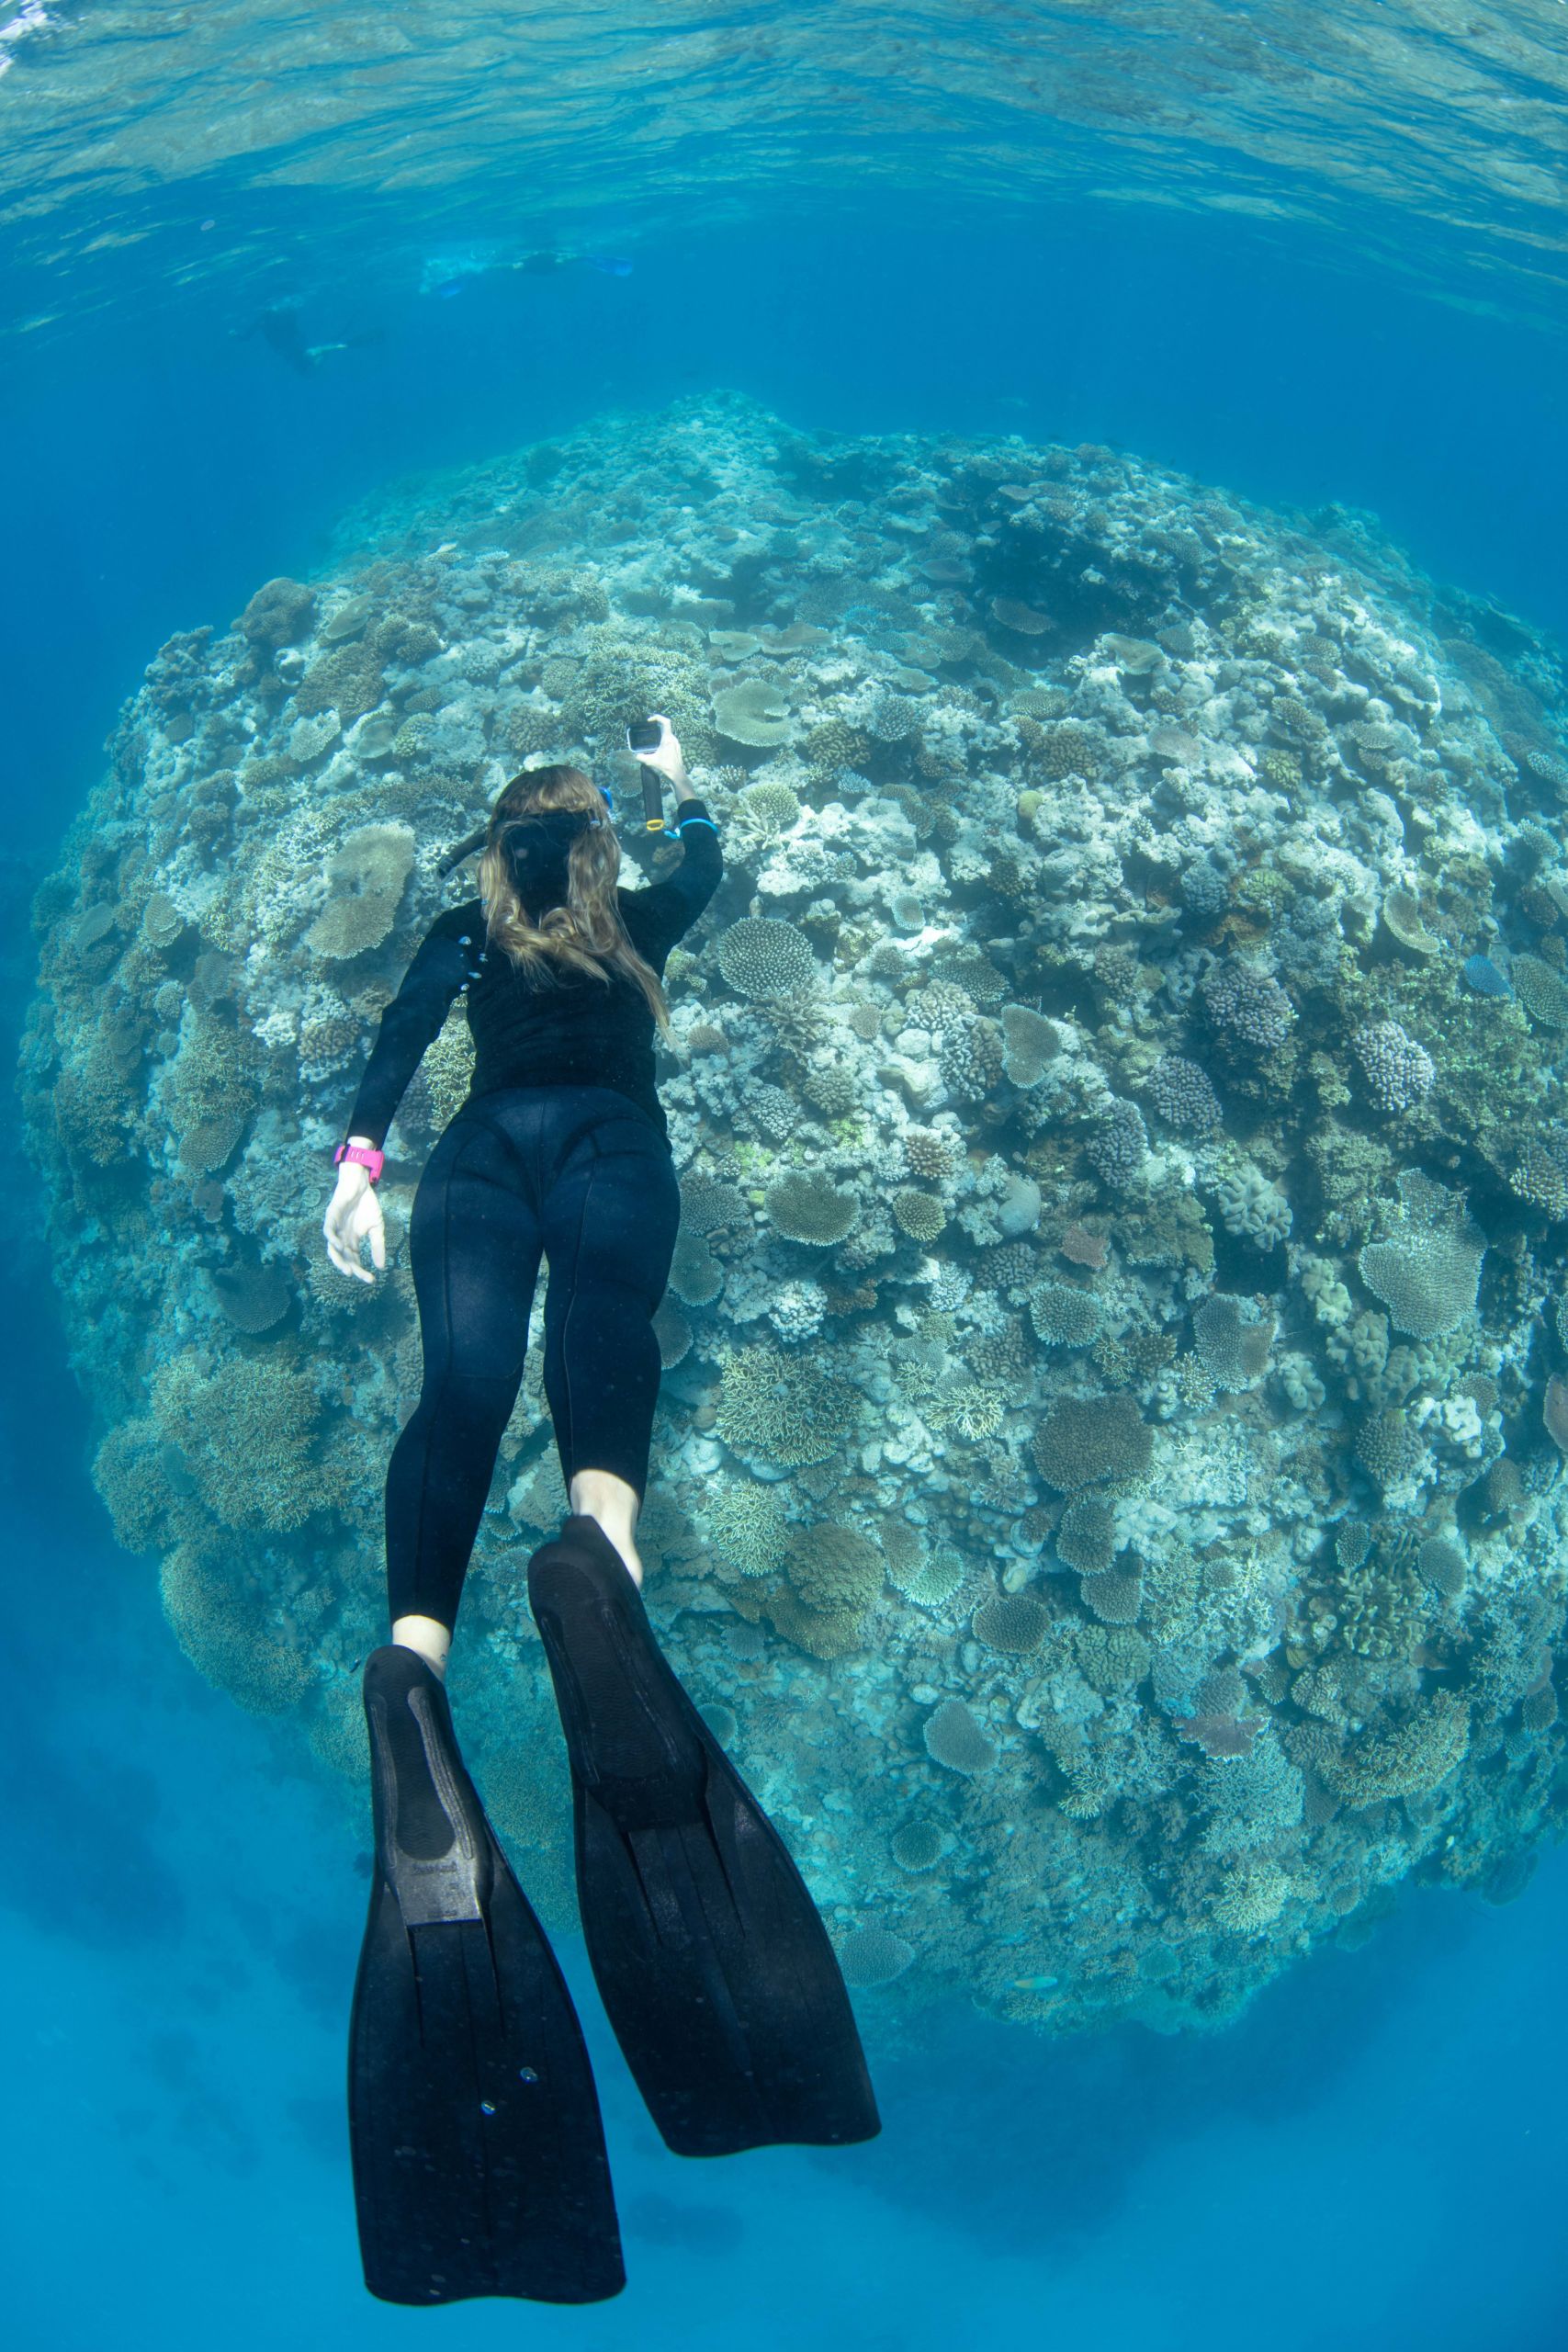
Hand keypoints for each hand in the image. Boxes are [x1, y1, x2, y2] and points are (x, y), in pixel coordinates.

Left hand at [323, 1162, 385, 1282]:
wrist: (361, 1184)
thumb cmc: (367, 1205)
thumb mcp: (377, 1228)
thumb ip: (377, 1246)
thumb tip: (381, 1267)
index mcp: (352, 1241)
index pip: (354, 1260)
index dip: (361, 1271)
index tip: (371, 1280)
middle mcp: (341, 1237)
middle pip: (342, 1258)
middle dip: (350, 1268)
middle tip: (357, 1276)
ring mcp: (335, 1227)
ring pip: (332, 1248)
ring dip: (338, 1259)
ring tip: (347, 1269)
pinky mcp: (331, 1216)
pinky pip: (328, 1230)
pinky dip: (332, 1239)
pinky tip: (340, 1246)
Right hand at [635, 714, 690, 793]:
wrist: (677, 776)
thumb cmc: (665, 768)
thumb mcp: (650, 762)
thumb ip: (640, 757)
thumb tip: (635, 756)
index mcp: (667, 739)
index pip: (665, 722)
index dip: (657, 717)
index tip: (650, 721)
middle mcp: (673, 740)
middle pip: (666, 727)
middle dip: (657, 726)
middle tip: (649, 729)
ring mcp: (676, 745)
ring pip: (668, 735)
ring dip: (660, 734)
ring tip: (653, 739)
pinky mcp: (677, 750)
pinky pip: (670, 741)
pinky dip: (664, 741)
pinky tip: (658, 748)